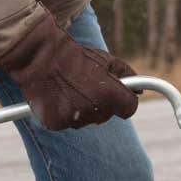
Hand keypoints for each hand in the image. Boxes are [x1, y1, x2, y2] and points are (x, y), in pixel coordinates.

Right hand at [0, 8, 137, 130]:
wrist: (41, 57)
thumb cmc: (75, 57)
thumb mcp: (105, 59)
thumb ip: (127, 75)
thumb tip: (140, 90)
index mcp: (109, 94)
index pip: (129, 108)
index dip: (124, 100)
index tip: (118, 94)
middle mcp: (93, 109)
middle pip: (107, 115)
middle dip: (103, 104)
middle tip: (88, 86)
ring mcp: (73, 118)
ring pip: (87, 120)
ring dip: (83, 110)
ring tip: (71, 90)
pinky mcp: (55, 123)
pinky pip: (68, 123)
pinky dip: (65, 113)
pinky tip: (59, 97)